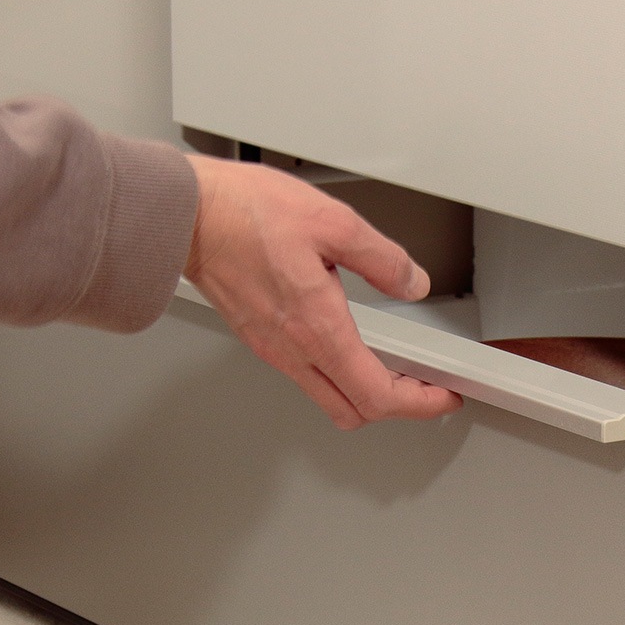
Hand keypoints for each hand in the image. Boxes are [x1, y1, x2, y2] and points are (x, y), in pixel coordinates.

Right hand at [182, 155, 462, 429]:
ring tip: (392, 368)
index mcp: (317, 328)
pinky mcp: (260, 340)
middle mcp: (294, 350)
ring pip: (330, 400)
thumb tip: (410, 282)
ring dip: (367, 395)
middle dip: (399, 407)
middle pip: (356, 411)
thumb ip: (381, 258)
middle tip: (424, 387)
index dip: (420, 404)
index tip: (442, 396)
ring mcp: (274, 350)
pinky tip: (348, 346)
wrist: (182, 214)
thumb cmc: (240, 213)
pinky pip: (308, 378)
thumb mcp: (331, 221)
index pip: (378, 395)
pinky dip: (339, 376)